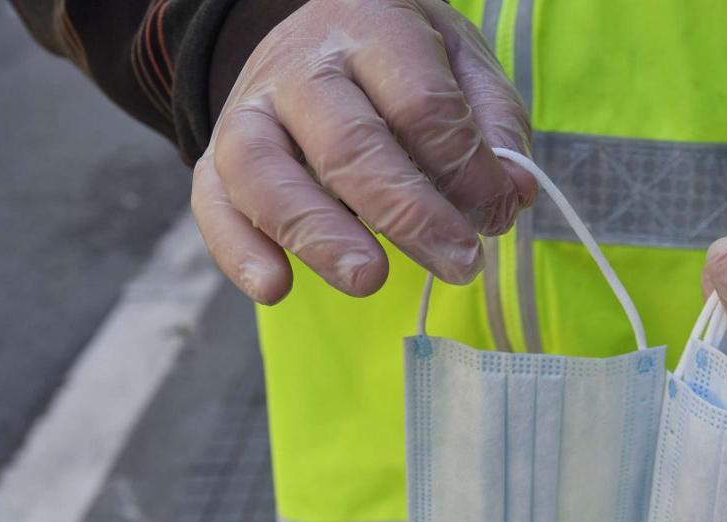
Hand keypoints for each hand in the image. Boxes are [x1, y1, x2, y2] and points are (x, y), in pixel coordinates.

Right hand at [191, 0, 535, 303]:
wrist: (319, 33)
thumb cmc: (404, 61)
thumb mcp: (462, 64)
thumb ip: (493, 123)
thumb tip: (514, 192)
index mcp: (373, 28)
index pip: (420, 104)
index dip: (464, 167)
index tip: (498, 213)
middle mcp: (302, 66)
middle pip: (348, 143)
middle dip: (409, 213)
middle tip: (460, 263)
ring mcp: (250, 110)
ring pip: (264, 171)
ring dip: (318, 234)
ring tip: (369, 281)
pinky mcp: (217, 156)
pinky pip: (213, 202)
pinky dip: (237, 249)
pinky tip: (276, 288)